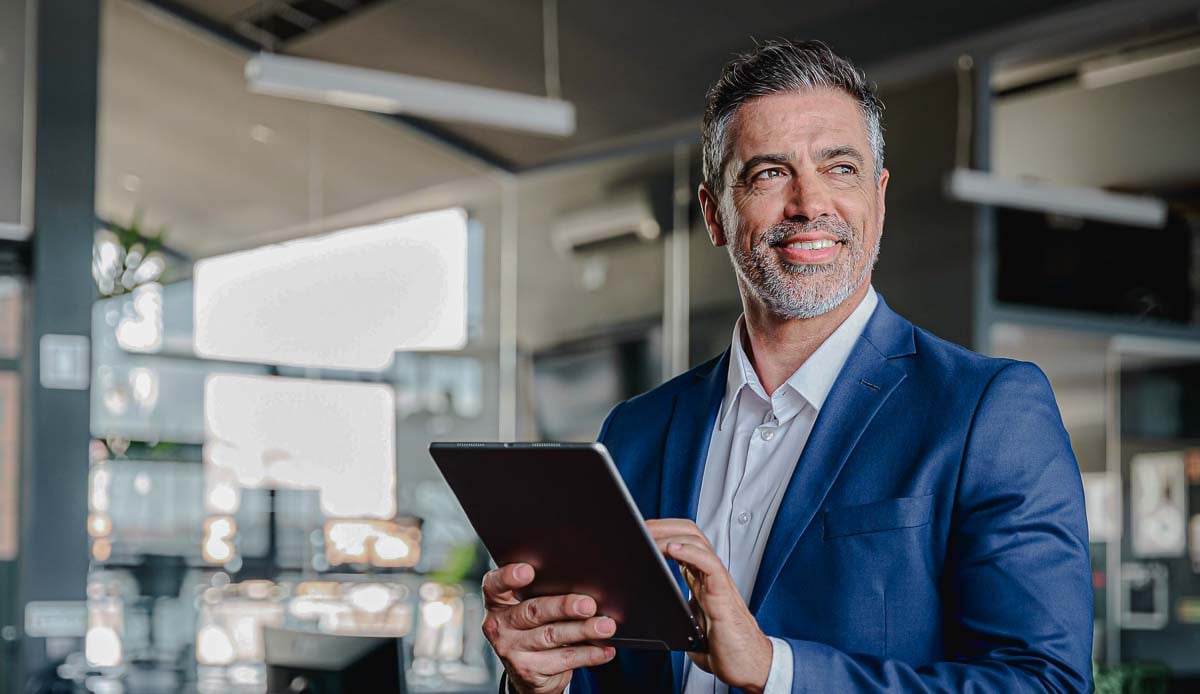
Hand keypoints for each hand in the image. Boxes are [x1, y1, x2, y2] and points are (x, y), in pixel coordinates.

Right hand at [481, 562, 617, 693]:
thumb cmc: (533, 626)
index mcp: (497, 602)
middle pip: (533, 611)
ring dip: (583, 630)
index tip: (529, 571)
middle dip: (563, 606)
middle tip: (588, 604)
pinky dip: (589, 654)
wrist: (528, 672)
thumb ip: (542, 592)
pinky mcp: (529, 671)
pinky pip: (564, 660)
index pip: (495, 585)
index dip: (509, 577)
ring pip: (552, 636)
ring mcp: (512, 650)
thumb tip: (584, 584)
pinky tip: (605, 649)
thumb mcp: (528, 606)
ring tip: (605, 626)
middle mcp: (499, 625)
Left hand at [646, 519, 772, 693]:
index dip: (662, 531)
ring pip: (699, 543)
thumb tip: (644, 608)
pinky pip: (710, 565)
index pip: (683, 541)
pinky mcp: (723, 597)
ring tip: (651, 535)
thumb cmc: (722, 647)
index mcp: (701, 579)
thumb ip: (672, 609)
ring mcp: (718, 583)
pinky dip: (692, 553)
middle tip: (640, 527)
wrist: (747, 666)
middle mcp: (710, 576)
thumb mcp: (688, 623)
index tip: (640, 531)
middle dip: (663, 525)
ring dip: (671, 534)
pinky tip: (674, 549)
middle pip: (690, 534)